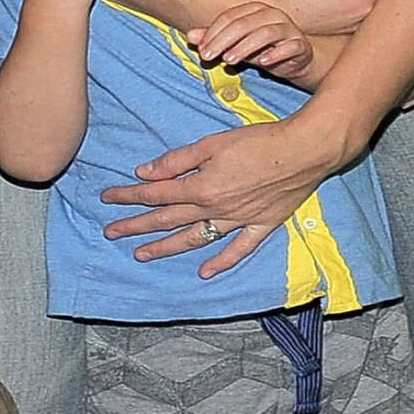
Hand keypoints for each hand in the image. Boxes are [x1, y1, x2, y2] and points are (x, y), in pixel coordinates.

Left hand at [99, 111, 351, 275]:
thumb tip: (145, 173)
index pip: (155, 194)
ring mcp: (238, 220)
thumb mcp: (212, 143)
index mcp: (201, 187)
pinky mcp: (261, 225)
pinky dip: (221, 262)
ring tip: (141, 254)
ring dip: (165, 247)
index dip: (129, 195)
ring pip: (194, 238)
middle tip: (111, 232)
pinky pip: (238, 249)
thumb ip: (177, 161)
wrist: (305, 150)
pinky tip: (204, 272)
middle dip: (136, 225)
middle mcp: (215, 209)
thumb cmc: (260, 141)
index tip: (108, 199)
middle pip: (167, 219)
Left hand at [190, 1, 311, 81]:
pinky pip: (290, 45)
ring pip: (266, 33)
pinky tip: (263, 62)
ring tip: (229, 60)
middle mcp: (272, 14)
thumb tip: (190, 35)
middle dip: (223, 40)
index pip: (229, 17)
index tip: (200, 50)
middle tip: (208, 56)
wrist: (295, 60)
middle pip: (244, 23)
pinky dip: (276, 53)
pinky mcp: (300, 44)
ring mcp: (288, 28)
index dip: (212, 33)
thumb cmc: (262, 49)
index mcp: (255, 9)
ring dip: (245, 47)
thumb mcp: (235, 45)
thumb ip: (215, 39)